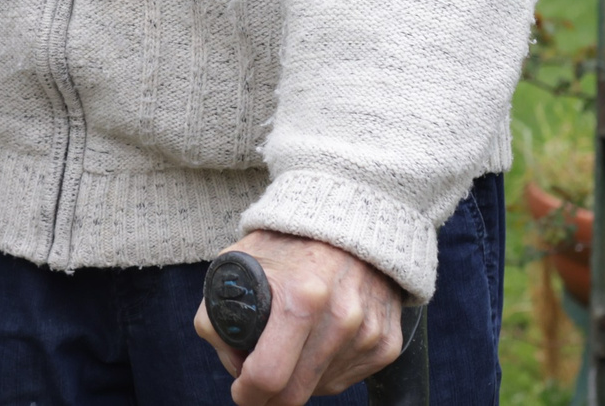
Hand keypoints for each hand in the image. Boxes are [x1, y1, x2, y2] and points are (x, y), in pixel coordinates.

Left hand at [193, 231, 404, 405]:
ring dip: (300, 379)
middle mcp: (342, 317)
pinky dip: (327, 370)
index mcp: (301, 297)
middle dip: (269, 397)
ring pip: (321, 389)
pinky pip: (348, 380)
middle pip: (296, 393)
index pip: (269, 375)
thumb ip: (217, 314)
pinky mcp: (387, 341)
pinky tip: (318, 341)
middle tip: (258, 383)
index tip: (241, 392)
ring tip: (292, 343)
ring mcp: (368, 332)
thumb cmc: (287, 241)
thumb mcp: (238, 263)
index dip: (247, 394)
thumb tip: (234, 365)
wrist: (350, 217)